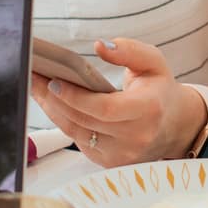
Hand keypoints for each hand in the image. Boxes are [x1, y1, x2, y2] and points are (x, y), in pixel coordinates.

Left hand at [29, 39, 203, 166]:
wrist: (173, 125)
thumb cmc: (159, 90)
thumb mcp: (153, 61)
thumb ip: (129, 50)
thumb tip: (101, 46)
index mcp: (149, 111)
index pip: (104, 109)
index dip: (76, 97)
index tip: (53, 81)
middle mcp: (135, 138)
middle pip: (84, 121)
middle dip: (54, 100)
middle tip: (34, 76)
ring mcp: (121, 155)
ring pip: (76, 133)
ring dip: (52, 110)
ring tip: (36, 86)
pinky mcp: (108, 162)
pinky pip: (78, 141)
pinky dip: (62, 121)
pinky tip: (51, 103)